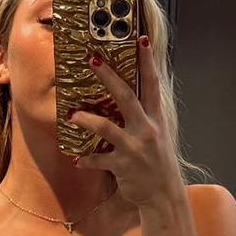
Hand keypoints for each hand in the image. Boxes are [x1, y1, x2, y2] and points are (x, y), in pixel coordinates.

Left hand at [67, 35, 184, 211]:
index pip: (152, 84)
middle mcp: (146, 130)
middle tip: (92, 60)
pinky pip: (99, 160)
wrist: (163, 196)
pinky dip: (86, 160)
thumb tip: (126, 96)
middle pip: (126, 97)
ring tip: (71, 114)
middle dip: (109, 77)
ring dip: (86, 120)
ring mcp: (134, 148)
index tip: (140, 39)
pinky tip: (76, 159)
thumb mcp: (157, 136)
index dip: (146, 61)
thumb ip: (144, 116)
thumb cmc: (157, 163)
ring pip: (106, 128)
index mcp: (155, 119)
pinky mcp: (123, 167)